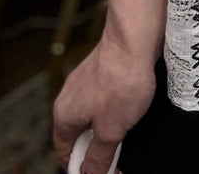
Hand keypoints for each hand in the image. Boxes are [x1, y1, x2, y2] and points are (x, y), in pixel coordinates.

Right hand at [52, 36, 156, 173]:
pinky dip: (115, 107)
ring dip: (108, 127)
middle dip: (97, 148)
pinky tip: (131, 105)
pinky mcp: (102, 70)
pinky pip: (104, 98)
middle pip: (78, 134)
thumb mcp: (111, 131)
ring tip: (126, 128)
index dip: (81, 166)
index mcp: (63, 115)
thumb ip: (99, 156)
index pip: (64, 152)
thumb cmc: (121, 79)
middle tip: (117, 155)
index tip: (100, 171)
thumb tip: (91, 173)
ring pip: (93, 115)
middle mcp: (69, 97)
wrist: (135, 38)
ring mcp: (85, 80)